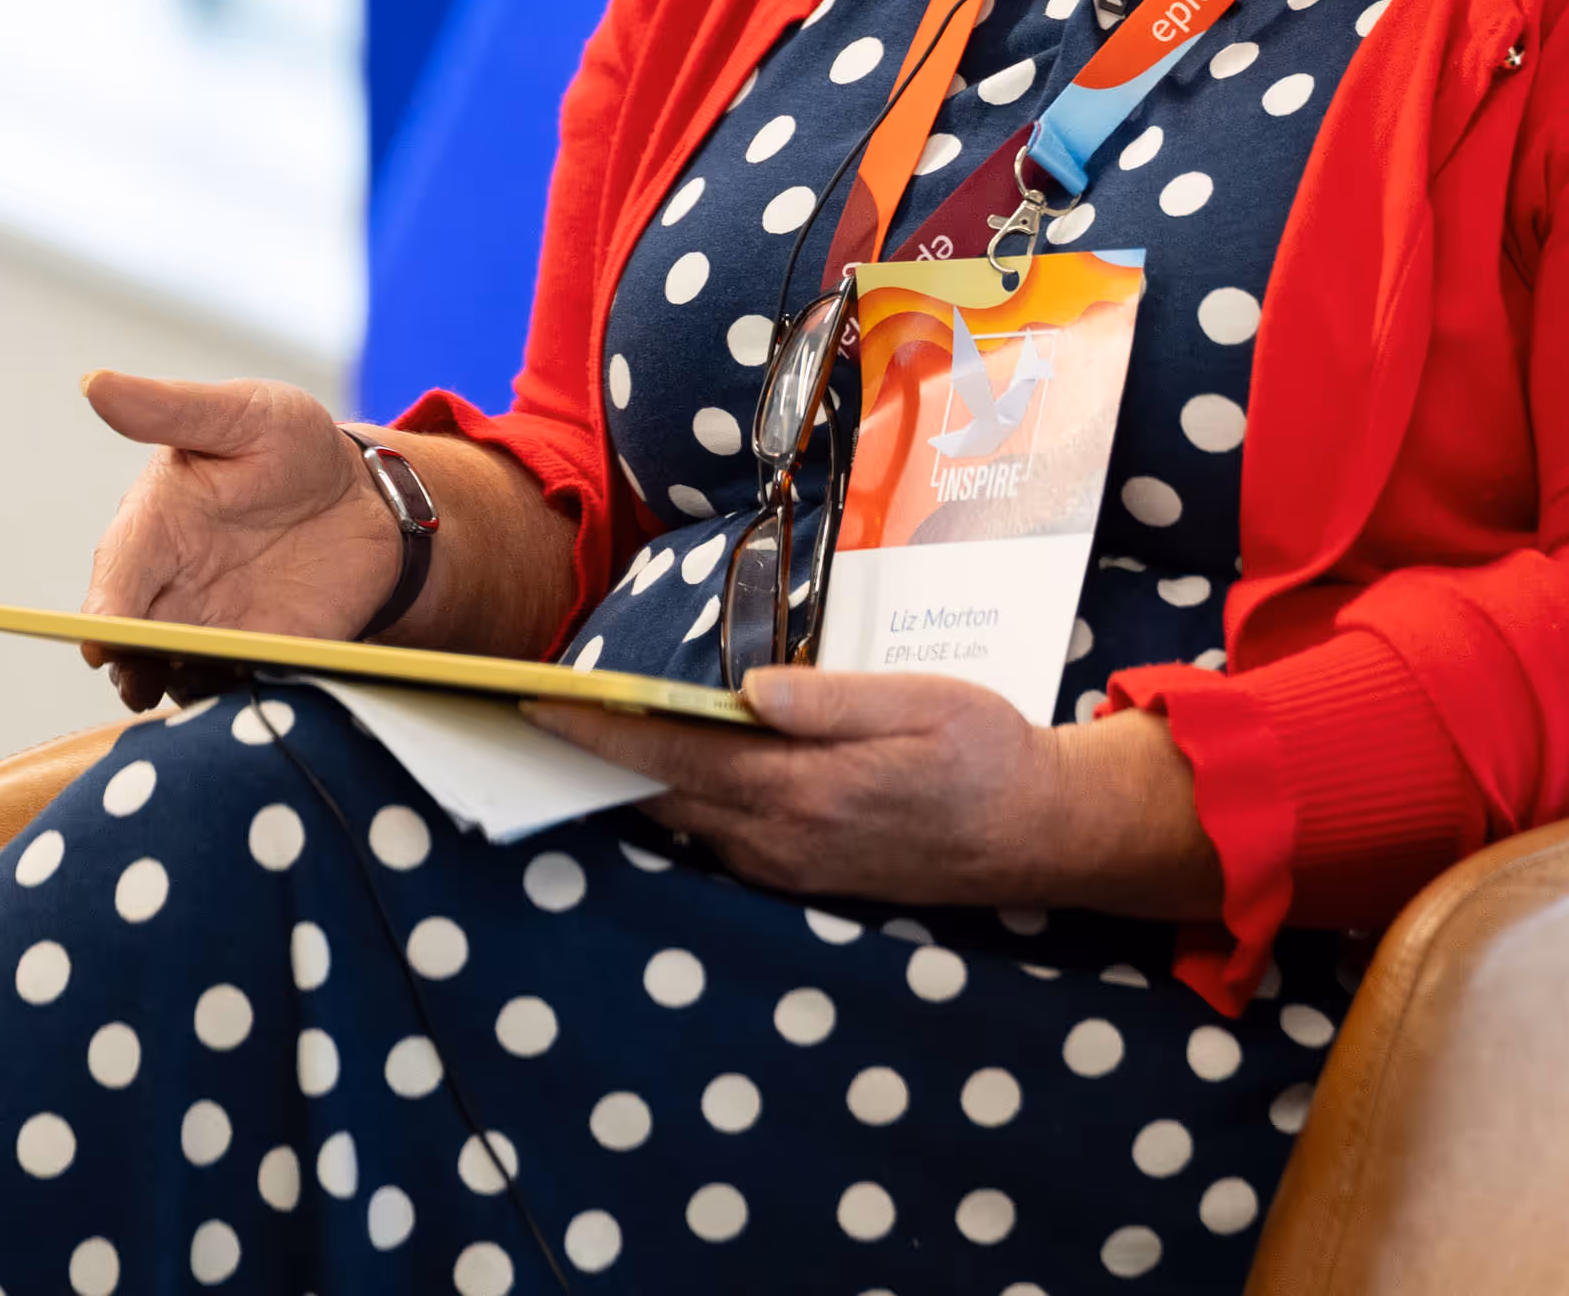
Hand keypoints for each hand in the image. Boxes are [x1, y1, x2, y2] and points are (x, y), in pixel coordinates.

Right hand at [73, 373, 391, 709]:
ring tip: (203, 686)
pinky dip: (239, 697)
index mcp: (154, 527)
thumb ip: (172, 409)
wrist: (367, 497)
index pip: (116, 578)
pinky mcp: (266, 657)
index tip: (102, 639)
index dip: (104, 613)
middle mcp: (172, 587)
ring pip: (178, 675)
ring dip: (182, 687)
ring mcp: (216, 629)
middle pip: (134, 641)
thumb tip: (94, 384)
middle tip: (146, 680)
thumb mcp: (242, 413)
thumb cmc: (291, 447)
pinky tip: (254, 692)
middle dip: (133, 664)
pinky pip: (240, 689)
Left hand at [524, 668, 1223, 916]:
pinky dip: (678, 802)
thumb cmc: (987, 755)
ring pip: (685, 821)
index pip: (677, 757)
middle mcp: (782, 840)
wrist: (1041, 835)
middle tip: (527, 717)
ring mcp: (788, 866)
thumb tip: (749, 692)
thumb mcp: (922, 705)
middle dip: (593, 759)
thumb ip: (831, 701)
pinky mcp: (802, 875)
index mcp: (804, 791)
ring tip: (574, 737)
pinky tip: (660, 773)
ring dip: (631, 782)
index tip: (537, 705)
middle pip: (662, 796)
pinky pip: (718, 837)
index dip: (602, 733)